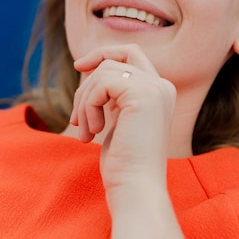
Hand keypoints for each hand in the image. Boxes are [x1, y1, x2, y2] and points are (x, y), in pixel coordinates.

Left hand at [69, 44, 176, 190]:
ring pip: (103, 72)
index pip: (131, 52)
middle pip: (113, 60)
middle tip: (76, 118)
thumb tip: (89, 69)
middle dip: (87, 82)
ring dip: (85, 102)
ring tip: (85, 131)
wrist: (135, 186)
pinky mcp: (142, 94)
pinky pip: (101, 83)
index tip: (79, 67)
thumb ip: (113, 94)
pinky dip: (88, 106)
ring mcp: (154, 88)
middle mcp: (162, 85)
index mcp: (159, 91)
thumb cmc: (123, 161)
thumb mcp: (118, 119)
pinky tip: (93, 132)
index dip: (103, 53)